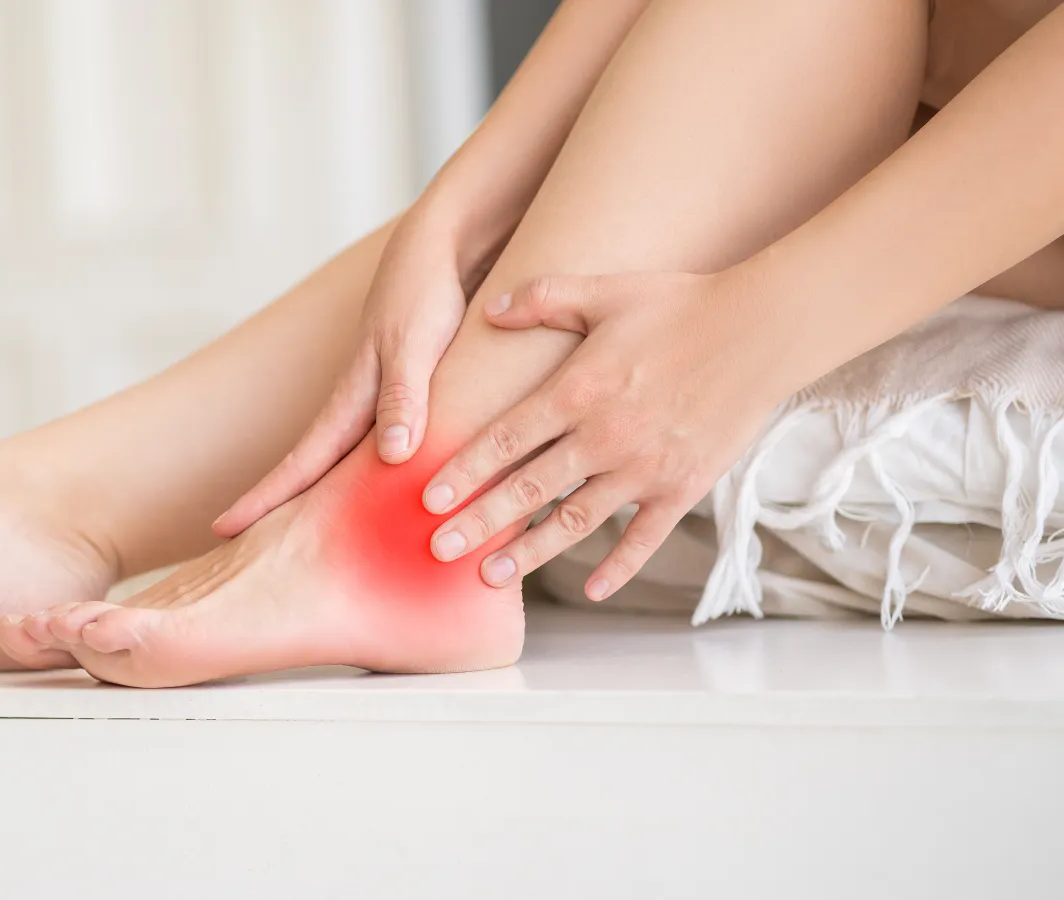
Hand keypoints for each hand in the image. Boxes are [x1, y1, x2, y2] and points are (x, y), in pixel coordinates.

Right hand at [212, 209, 493, 536]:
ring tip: (294, 534)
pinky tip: (371, 491)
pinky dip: (363, 474)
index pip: (302, 461)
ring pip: (341, 459)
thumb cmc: (427, 289)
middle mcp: (357, 402)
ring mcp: (377, 397)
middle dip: (274, 505)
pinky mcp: (403, 390)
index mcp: (353, 397)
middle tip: (236, 544)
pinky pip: (375, 445)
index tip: (224, 530)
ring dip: (316, 494)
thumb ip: (404, 396)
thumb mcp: (417, 343)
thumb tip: (390, 456)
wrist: (441, 244)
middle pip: (309, 467)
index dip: (266, 499)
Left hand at [423, 267, 794, 598]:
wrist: (763, 330)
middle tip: (438, 549)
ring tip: (491, 576)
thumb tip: (491, 308)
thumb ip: (544, 298)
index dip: (465, 470)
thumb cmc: (682, 304)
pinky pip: (644, 537)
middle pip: (527, 489)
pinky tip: (591, 588)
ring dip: (530, 551)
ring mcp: (644, 468)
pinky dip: (618, 567)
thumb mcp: (606, 290)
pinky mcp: (683, 487)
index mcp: (578, 390)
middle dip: (479, 522)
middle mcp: (604, 437)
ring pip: (575, 521)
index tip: (427, 497)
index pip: (506, 439)